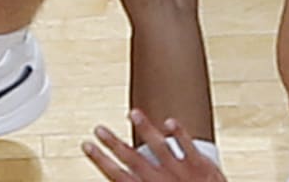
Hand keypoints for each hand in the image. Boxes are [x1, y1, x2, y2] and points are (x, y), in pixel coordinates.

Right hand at [82, 110, 225, 180]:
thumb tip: (121, 177)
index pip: (117, 174)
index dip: (100, 160)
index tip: (87, 145)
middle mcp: (161, 180)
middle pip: (132, 158)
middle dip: (113, 143)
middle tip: (98, 128)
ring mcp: (181, 171)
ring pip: (159, 146)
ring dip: (145, 129)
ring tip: (132, 113)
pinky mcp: (201, 165)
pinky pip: (188, 146)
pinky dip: (178, 133)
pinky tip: (168, 120)